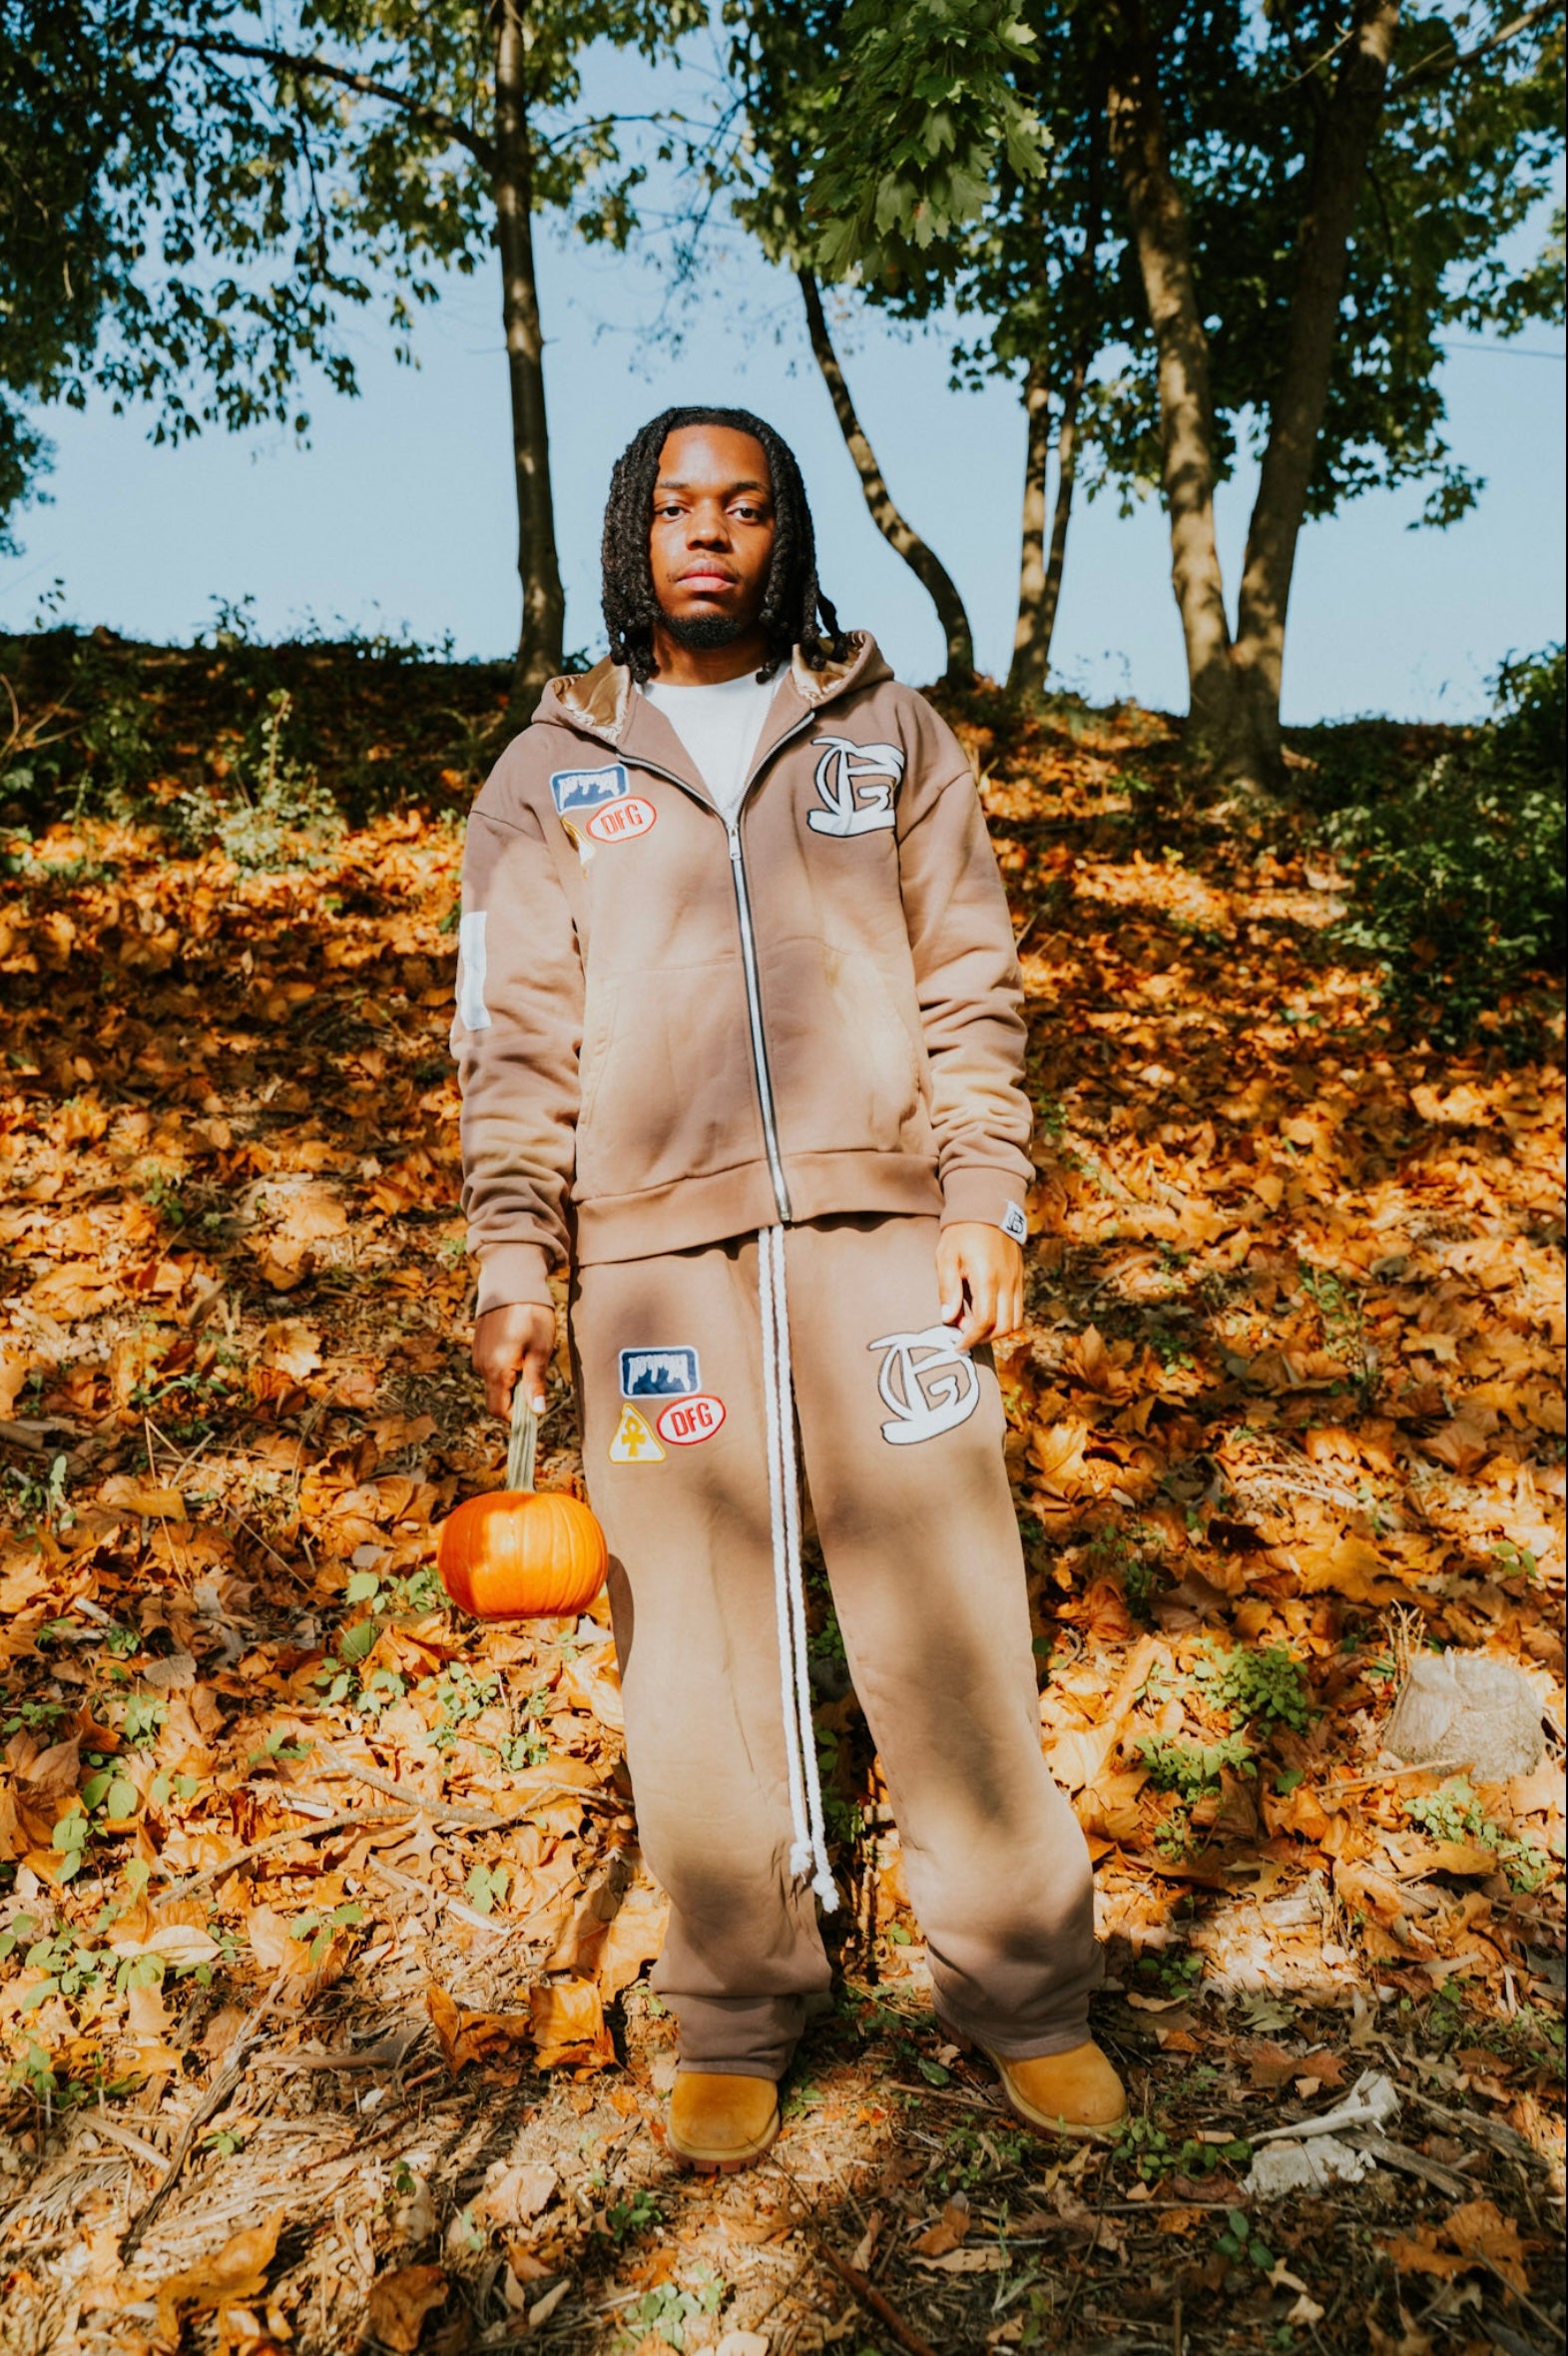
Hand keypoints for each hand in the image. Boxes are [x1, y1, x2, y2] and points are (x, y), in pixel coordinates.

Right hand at [473, 1302, 556, 1419]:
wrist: (511, 1278)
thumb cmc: (530, 1314)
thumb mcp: (540, 1349)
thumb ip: (535, 1383)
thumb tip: (537, 1412)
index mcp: (496, 1370)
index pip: (499, 1410)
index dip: (517, 1416)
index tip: (535, 1406)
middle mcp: (481, 1366)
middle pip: (498, 1396)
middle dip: (518, 1393)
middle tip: (537, 1369)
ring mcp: (478, 1354)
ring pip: (496, 1380)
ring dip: (514, 1376)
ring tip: (530, 1351)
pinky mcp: (479, 1344)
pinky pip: (492, 1365)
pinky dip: (507, 1364)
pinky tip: (520, 1343)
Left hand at [937, 1221, 1023, 1349]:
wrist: (987, 1209)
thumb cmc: (962, 1233)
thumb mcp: (946, 1258)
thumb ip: (947, 1290)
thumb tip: (948, 1318)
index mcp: (987, 1278)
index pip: (984, 1321)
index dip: (971, 1338)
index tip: (957, 1345)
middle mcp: (1007, 1283)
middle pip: (1004, 1327)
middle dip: (984, 1338)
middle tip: (963, 1333)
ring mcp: (1016, 1281)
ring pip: (1016, 1321)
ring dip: (996, 1331)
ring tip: (974, 1324)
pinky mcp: (1019, 1279)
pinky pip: (1018, 1308)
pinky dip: (1004, 1319)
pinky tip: (986, 1312)